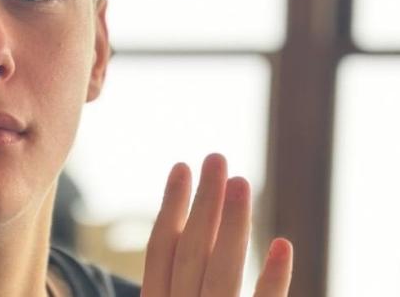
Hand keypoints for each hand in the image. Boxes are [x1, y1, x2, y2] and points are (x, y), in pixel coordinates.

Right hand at [141, 154, 292, 296]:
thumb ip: (180, 283)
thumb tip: (200, 227)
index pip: (160, 251)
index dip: (170, 205)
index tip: (181, 166)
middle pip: (191, 252)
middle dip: (204, 202)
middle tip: (216, 158)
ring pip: (222, 273)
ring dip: (232, 224)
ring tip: (240, 181)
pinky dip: (273, 279)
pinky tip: (282, 244)